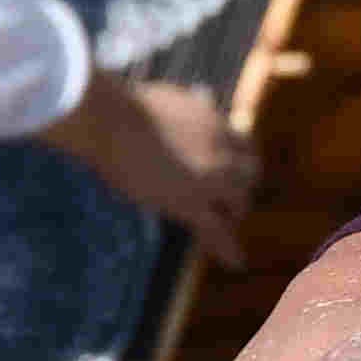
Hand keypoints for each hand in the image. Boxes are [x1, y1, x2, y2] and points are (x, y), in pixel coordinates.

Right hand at [39, 67, 257, 257]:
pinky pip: (217, 230)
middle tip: (233, 200)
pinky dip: (228, 248)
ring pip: (237, 202)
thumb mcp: (164, 97)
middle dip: (242, 186)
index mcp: (212, 119)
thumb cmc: (122, 105)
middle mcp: (220, 146)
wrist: (112, 118)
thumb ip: (185, 103)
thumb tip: (201, 97)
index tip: (234, 166)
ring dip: (233, 213)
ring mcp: (210, 176)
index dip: (238, 158)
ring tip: (228, 227)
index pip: (240, 142)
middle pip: (248, 173)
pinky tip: (235, 263)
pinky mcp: (192, 201)